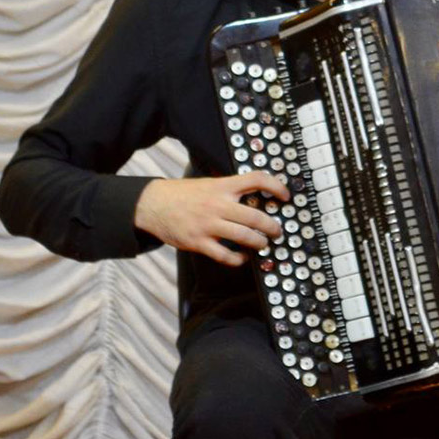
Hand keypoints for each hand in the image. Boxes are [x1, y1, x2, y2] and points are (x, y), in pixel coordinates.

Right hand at [134, 173, 289, 266]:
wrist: (153, 204)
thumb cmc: (183, 194)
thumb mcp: (208, 184)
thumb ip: (229, 190)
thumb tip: (256, 196)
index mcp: (222, 186)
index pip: (256, 179)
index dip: (276, 186)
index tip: (286, 196)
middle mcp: (218, 204)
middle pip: (256, 216)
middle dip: (272, 227)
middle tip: (277, 231)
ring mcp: (208, 224)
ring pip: (244, 237)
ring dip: (259, 243)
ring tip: (263, 244)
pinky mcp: (198, 242)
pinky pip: (225, 255)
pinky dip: (238, 259)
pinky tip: (242, 257)